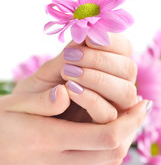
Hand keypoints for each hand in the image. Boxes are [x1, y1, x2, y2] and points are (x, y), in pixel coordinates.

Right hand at [0, 89, 148, 164]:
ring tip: (128, 120)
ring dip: (123, 141)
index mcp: (48, 140)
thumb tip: (67, 92)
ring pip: (108, 163)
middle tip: (139, 109)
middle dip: (132, 128)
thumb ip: (42, 102)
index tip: (142, 103)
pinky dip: (108, 156)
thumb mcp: (14, 106)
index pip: (106, 136)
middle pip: (113, 151)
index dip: (130, 120)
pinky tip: (108, 140)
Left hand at [13, 33, 136, 123]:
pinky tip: (71, 90)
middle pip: (129, 69)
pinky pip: (109, 114)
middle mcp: (116, 85)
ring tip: (68, 73)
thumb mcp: (48, 72)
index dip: (111, 40)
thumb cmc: (38, 91)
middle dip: (100, 60)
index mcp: (108, 66)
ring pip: (126, 91)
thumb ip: (67, 57)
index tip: (87, 37)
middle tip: (71, 58)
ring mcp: (113, 106)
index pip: (124, 48)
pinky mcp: (104, 126)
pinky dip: (93, 99)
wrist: (27, 119)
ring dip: (99, 79)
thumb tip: (86, 38)